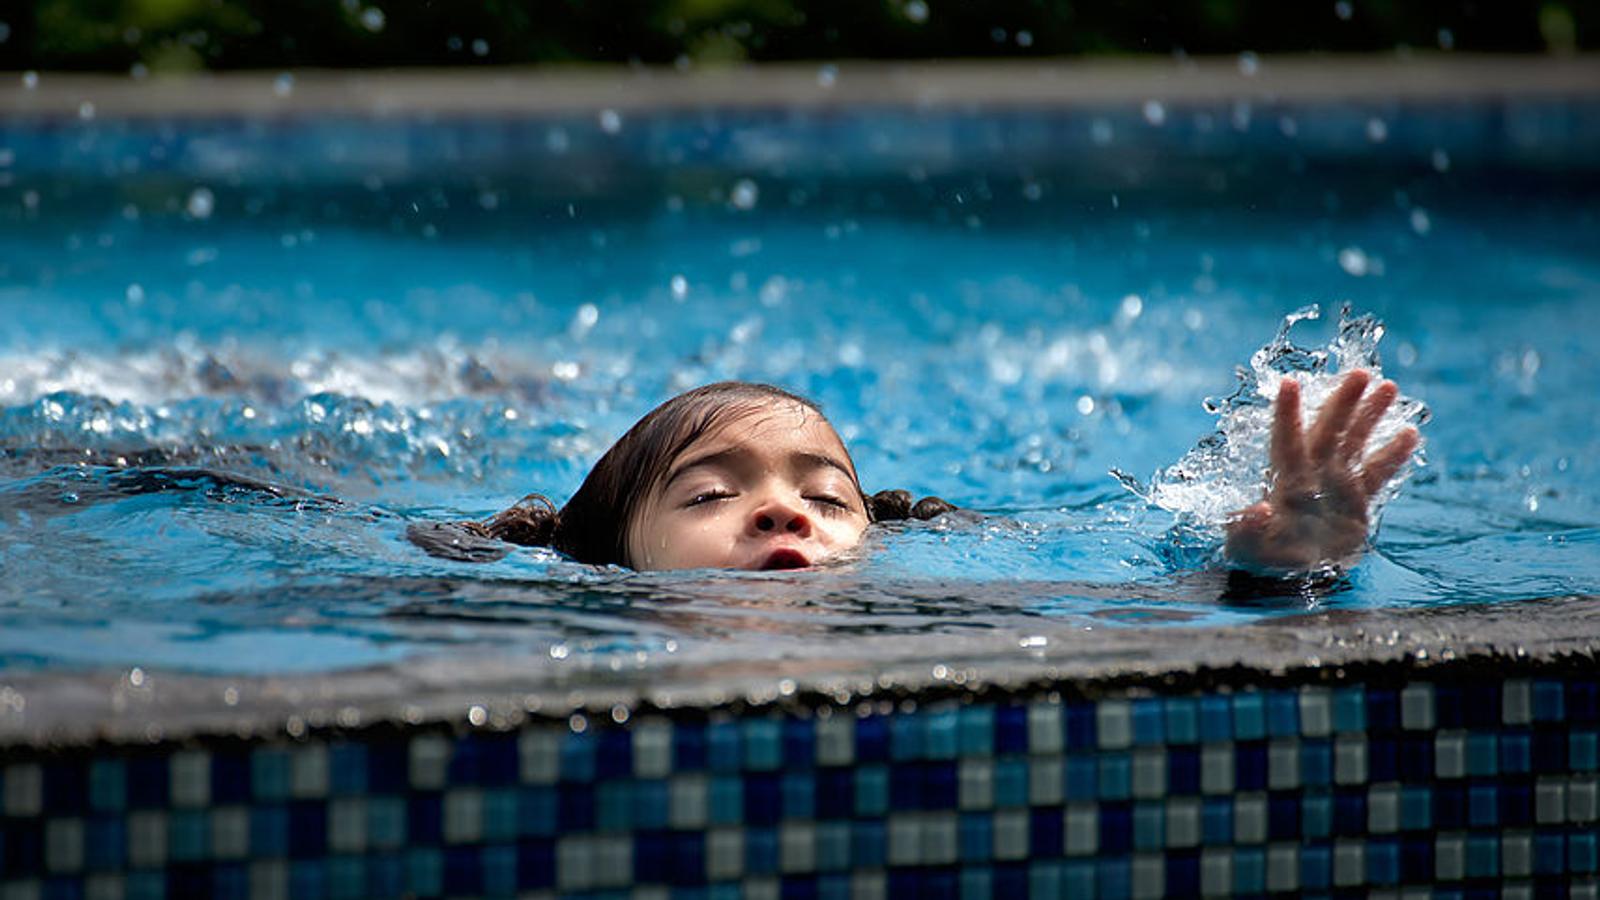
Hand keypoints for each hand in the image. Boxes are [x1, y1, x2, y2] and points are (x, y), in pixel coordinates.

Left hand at [1224, 370, 1419, 572]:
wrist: (1288, 576)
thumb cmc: (1259, 557)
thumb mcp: (1245, 547)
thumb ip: (1245, 529)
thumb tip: (1256, 510)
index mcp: (1282, 480)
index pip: (1285, 440)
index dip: (1287, 413)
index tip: (1289, 382)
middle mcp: (1310, 474)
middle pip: (1327, 430)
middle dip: (1342, 402)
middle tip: (1361, 373)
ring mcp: (1335, 484)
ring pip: (1354, 442)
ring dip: (1369, 415)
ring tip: (1389, 386)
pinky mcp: (1356, 502)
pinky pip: (1377, 474)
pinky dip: (1392, 454)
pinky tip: (1410, 433)